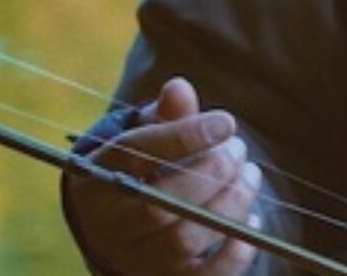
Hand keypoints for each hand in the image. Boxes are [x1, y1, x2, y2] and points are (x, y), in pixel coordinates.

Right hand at [64, 77, 265, 273]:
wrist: (119, 235)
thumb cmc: (139, 174)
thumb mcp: (143, 141)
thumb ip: (164, 116)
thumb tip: (179, 88)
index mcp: (95, 179)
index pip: (135, 153)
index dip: (185, 135)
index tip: (227, 122)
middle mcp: (108, 225)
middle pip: (160, 202)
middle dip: (213, 172)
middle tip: (240, 151)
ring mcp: (134, 260)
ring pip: (185, 239)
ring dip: (230, 205)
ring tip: (251, 177)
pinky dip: (234, 253)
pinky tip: (251, 222)